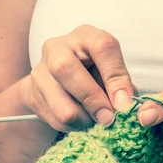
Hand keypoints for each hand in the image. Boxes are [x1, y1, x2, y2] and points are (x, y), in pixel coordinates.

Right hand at [20, 25, 136, 131]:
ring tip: (95, 120)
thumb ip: (126, 89)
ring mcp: (40, 69)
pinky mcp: (31, 92)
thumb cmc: (97, 75)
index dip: (115, 78)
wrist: (62, 82)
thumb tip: (131, 108)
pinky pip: (55, 119)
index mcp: (87, 36)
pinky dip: (73, 127)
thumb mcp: (114, 76)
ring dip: (84, 120)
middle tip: (108, 118)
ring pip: (60, 104)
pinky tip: (80, 120)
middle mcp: (59, 47)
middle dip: (92, 101)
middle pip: (66, 70)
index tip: (124, 103)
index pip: (102, 47)